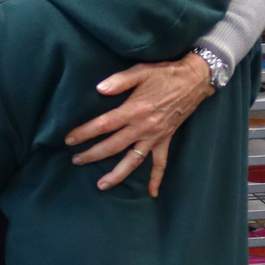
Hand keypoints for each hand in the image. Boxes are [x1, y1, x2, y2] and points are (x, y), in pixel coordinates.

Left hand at [66, 53, 212, 194]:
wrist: (194, 80)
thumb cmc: (166, 73)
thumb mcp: (141, 71)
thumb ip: (119, 80)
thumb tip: (99, 89)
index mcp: (134, 110)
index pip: (104, 125)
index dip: (85, 132)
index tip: (70, 139)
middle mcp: (143, 127)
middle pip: (113, 146)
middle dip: (92, 155)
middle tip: (76, 160)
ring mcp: (155, 136)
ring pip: (133, 160)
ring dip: (117, 174)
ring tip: (102, 185)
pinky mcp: (165, 140)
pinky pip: (161, 162)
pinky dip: (156, 178)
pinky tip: (152, 193)